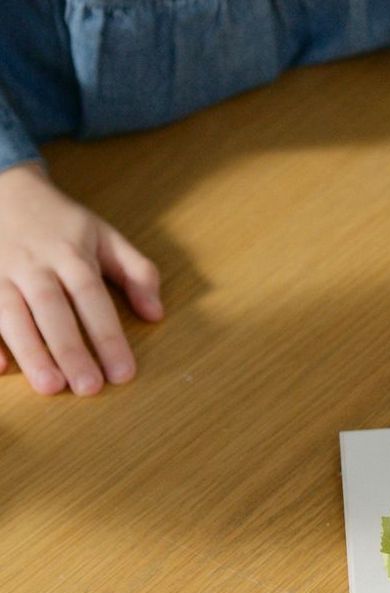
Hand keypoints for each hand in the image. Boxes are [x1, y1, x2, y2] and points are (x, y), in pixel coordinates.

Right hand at [0, 163, 162, 395]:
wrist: (3, 189)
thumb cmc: (61, 223)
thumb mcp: (106, 236)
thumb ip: (137, 272)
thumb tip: (156, 313)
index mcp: (71, 254)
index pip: (93, 299)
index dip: (108, 337)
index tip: (123, 373)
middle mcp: (34, 265)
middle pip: (52, 310)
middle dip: (70, 350)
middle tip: (88, 388)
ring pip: (10, 313)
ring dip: (30, 351)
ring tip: (50, 386)